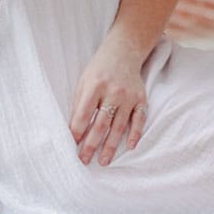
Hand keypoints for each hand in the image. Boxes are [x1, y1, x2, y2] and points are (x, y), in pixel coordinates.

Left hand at [69, 48, 148, 165]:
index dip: (78, 131)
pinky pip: (139, 120)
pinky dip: (135, 134)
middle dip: (91, 145)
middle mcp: (113, 92)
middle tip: (84, 160)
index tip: (72, 145)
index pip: (84, 113)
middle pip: (101, 124)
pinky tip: (130, 147)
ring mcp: (129, 96)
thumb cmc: (99, 70)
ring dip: (111, 146)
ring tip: (104, 161)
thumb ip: (79, 104)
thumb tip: (74, 130)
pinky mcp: (141, 99)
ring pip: (119, 126)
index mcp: (95, 85)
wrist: (123, 52)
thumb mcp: (84, 82)